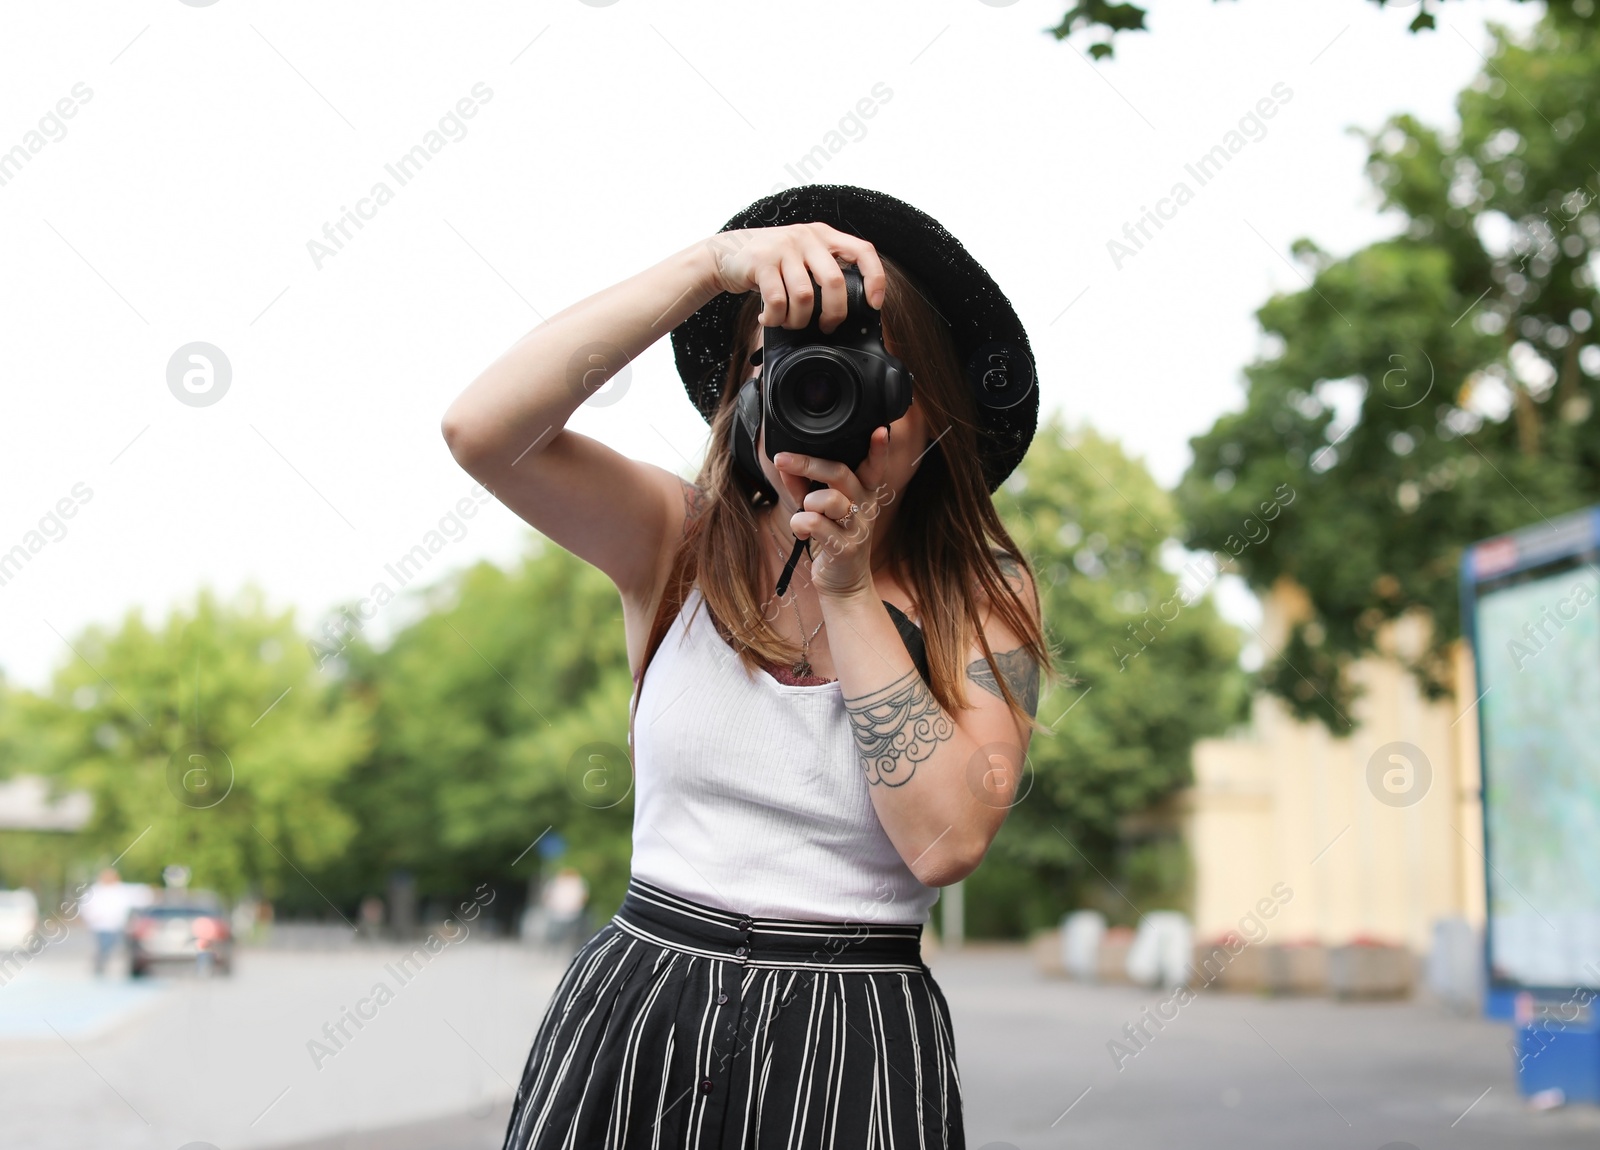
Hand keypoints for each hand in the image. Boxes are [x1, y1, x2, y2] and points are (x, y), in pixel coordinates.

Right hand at [702, 222, 885, 332]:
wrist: (726, 253)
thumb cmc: (770, 262)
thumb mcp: (802, 257)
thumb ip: (823, 271)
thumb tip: (847, 308)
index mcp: (823, 236)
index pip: (862, 251)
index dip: (874, 279)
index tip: (874, 303)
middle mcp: (807, 237)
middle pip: (834, 282)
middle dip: (834, 313)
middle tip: (826, 327)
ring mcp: (783, 247)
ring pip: (805, 296)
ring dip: (798, 320)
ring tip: (788, 322)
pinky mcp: (761, 261)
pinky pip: (777, 301)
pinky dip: (774, 319)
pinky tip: (769, 319)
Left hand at [774, 425, 894, 599]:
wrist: (844, 583)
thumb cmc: (831, 538)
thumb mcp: (818, 508)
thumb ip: (802, 485)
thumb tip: (784, 464)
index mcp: (863, 492)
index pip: (874, 466)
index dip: (878, 449)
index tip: (880, 430)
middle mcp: (865, 506)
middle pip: (840, 473)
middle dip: (808, 463)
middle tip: (782, 459)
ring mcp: (858, 527)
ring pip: (827, 499)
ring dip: (806, 503)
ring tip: (804, 514)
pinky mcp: (846, 548)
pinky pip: (815, 524)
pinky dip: (799, 525)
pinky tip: (801, 533)